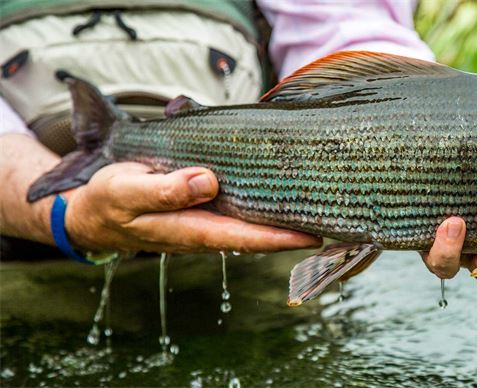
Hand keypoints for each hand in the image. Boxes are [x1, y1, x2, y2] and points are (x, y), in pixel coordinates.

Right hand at [64, 162, 321, 252]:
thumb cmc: (110, 199)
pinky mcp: (206, 209)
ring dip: (285, 218)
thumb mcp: (128, 191)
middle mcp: (206, 229)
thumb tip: (206, 181)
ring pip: (254, 222)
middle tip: (336, 219)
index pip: (243, 236)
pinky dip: (266, 205)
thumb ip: (164, 190)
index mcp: (189, 229)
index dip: (279, 237)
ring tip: (322, 205)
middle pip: (259, 233)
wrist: (94, 210)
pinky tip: (286, 193)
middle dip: (295, 230)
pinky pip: (242, 210)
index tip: (314, 235)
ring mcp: (208, 221)